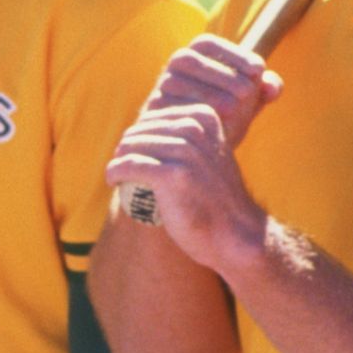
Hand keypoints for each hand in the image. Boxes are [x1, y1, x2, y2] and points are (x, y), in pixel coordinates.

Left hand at [105, 37, 280, 274]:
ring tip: (130, 182)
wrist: (233, 237)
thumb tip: (161, 123)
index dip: (138, 141)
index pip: (151, 116)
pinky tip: (120, 183)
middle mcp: (199, 126)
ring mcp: (188, 149)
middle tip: (134, 176)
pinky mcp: (175, 174)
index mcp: (205, 116)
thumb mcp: (202, 155)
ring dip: (123, 165)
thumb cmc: (211, 197)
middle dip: (130, 153)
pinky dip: (119, 175)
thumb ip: (183, 131)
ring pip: (130, 146)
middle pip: (137, 130)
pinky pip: (129, 165)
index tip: (144, 164)